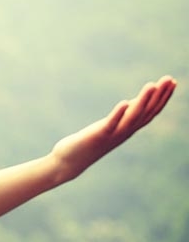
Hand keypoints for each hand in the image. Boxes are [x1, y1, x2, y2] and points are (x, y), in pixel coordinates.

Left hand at [51, 76, 176, 179]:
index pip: (151, 112)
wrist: (69, 162)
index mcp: (129, 129)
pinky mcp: (98, 136)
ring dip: (143, 101)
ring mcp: (113, 135)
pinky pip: (111, 124)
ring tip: (152, 85)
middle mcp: (125, 132)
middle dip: (159, 96)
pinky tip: (125, 102)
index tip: (173, 82)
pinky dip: (118, 114)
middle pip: (146, 113)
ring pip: (132, 117)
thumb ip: (123, 116)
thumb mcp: (111, 126)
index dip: (163, 98)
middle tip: (170, 79)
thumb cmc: (89, 142)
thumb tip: (135, 102)